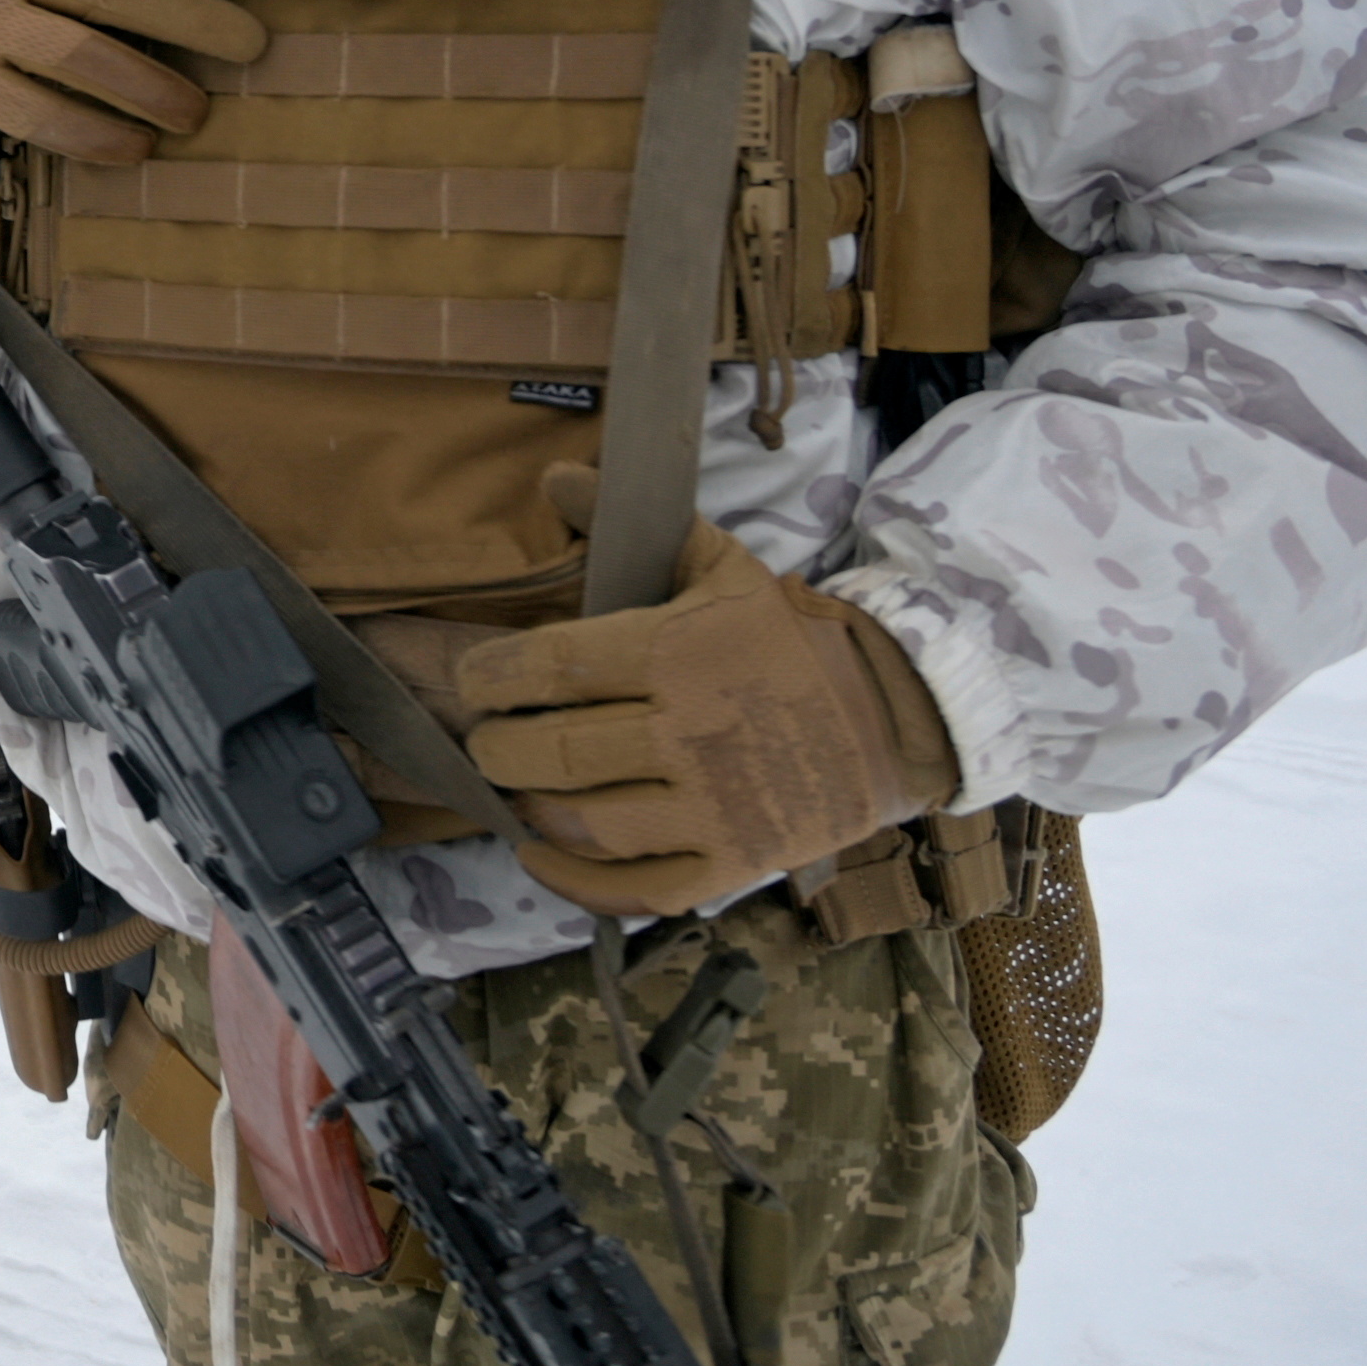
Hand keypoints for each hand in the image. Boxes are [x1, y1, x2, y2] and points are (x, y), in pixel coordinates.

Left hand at [456, 467, 960, 917]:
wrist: (894, 717)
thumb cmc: (789, 639)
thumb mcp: (720, 565)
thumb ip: (628, 523)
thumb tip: (555, 476)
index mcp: (681, 653)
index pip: (554, 665)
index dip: (493, 677)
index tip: (473, 682)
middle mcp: (693, 733)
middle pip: (558, 753)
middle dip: (501, 749)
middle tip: (488, 741)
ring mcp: (715, 809)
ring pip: (588, 825)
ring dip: (533, 810)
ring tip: (518, 788)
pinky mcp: (734, 866)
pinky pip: (636, 889)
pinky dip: (575, 884)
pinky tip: (538, 856)